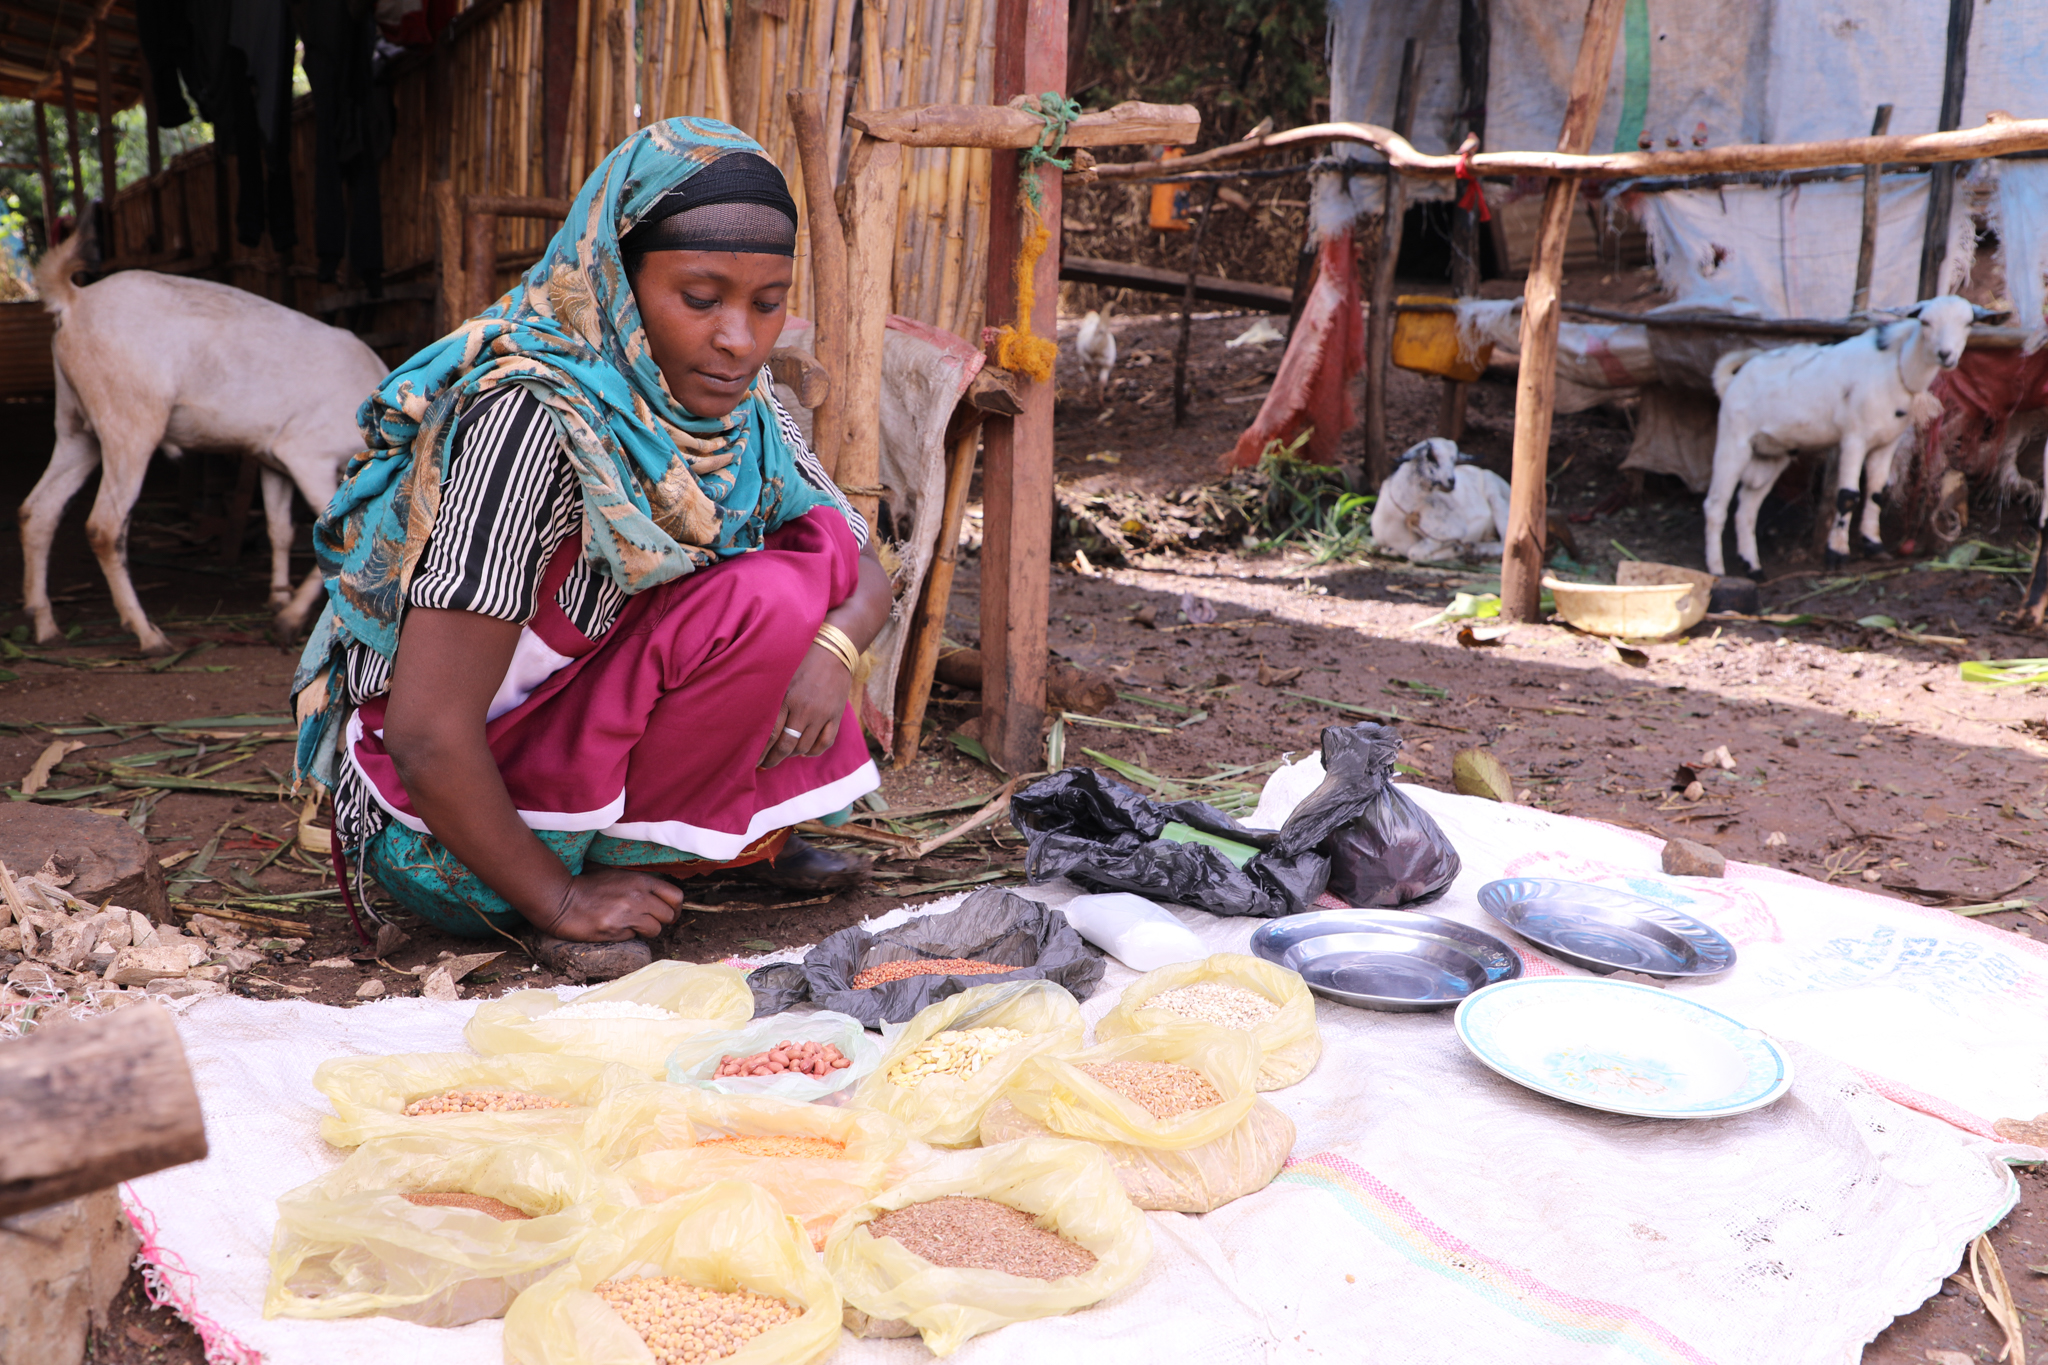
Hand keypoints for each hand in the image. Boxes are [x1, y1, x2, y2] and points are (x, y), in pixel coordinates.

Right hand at [540, 867, 683, 941]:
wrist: (562, 900)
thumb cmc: (588, 887)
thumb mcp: (618, 876)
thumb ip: (640, 885)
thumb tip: (659, 896)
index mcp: (641, 880)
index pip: (676, 896)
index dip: (675, 908)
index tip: (669, 913)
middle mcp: (639, 896)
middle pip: (670, 915)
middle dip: (662, 921)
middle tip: (649, 922)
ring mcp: (629, 914)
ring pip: (656, 930)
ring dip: (646, 931)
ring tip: (630, 925)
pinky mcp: (617, 930)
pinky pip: (635, 938)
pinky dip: (629, 936)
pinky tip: (615, 929)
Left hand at [760, 645, 848, 768]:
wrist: (834, 649)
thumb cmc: (801, 659)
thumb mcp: (780, 674)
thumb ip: (769, 696)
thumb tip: (753, 720)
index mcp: (786, 697)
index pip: (770, 734)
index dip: (761, 751)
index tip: (753, 759)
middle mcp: (804, 709)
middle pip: (786, 745)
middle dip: (773, 759)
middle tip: (765, 765)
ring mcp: (822, 714)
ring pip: (804, 747)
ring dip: (791, 755)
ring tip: (782, 756)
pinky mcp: (835, 715)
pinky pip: (824, 743)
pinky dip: (813, 752)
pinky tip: (804, 752)